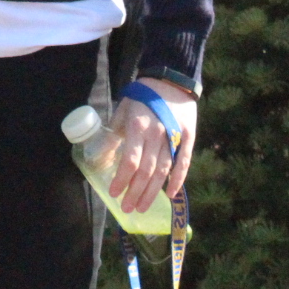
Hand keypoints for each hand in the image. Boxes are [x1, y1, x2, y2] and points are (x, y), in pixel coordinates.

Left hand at [108, 77, 198, 216]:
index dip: (122, 179)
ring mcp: (174, 137)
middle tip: (127, 208)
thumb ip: (114, 133)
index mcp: (138, 127)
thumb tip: (100, 156)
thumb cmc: (142, 96)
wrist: (170, 80)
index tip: (114, 193)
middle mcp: (157, 134)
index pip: (130, 160)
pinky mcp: (188, 138)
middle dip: (135, 192)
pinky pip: (183, 163)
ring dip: (152, 192)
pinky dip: (177, 181)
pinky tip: (170, 195)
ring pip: (163, 171)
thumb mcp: (123, 110)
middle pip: (146, 170)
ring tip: (142, 207)